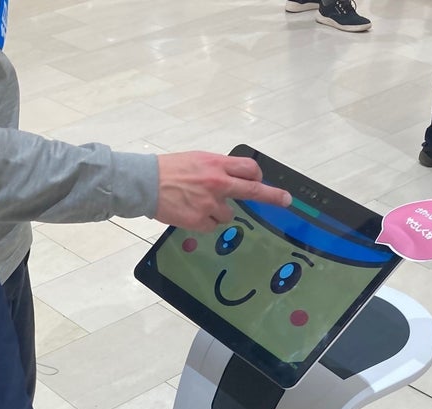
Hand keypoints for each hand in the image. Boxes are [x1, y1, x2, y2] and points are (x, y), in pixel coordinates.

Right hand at [155, 151, 291, 231]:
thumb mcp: (197, 159)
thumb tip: (233, 177)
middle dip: (273, 196)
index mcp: (216, 164)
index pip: (249, 168)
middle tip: (286, 200)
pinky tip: (191, 212)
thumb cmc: (168, 170)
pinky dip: (204, 221)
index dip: (258, 176)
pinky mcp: (200, 220)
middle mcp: (217, 183)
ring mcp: (210, 203)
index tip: (263, 181)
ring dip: (219, 211)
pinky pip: (213, 225)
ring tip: (198, 203)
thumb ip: (217, 168)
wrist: (145, 183)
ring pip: (228, 214)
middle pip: (252, 190)